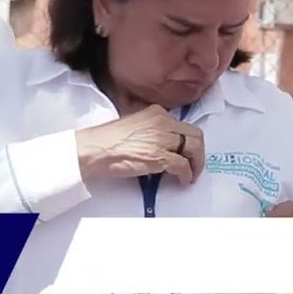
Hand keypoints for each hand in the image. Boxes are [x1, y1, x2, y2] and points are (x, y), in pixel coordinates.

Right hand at [74, 104, 205, 184]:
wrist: (93, 150)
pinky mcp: (160, 156)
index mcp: (156, 113)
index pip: (183, 126)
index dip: (188, 141)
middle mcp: (163, 122)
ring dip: (196, 164)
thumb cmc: (106, 140)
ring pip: (194, 149)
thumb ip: (151, 130)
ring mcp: (163, 139)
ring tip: (191, 175)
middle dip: (199, 152)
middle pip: (195, 135)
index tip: (188, 152)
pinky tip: (182, 181)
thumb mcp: (134, 124)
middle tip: (195, 164)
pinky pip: (183, 166)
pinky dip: (187, 175)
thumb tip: (161, 145)